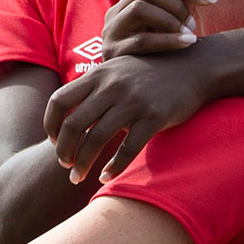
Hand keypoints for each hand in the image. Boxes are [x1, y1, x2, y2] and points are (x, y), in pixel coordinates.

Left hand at [44, 52, 212, 184]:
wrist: (193, 67)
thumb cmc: (151, 72)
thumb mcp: (118, 70)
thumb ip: (95, 88)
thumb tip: (70, 116)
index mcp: (99, 75)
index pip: (59, 100)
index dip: (50, 124)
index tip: (54, 141)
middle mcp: (112, 86)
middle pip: (74, 125)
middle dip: (64, 151)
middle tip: (65, 165)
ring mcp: (133, 101)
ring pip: (96, 139)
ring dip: (82, 164)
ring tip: (77, 176)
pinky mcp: (154, 117)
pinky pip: (127, 149)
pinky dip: (112, 167)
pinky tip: (105, 177)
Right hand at [100, 0, 217, 59]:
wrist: (127, 89)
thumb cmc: (153, 56)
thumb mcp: (164, 29)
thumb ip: (177, 6)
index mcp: (129, 2)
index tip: (213, 0)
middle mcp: (116, 12)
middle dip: (176, 4)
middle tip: (193, 23)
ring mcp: (112, 31)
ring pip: (139, 9)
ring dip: (170, 20)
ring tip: (190, 34)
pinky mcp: (113, 52)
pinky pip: (141, 41)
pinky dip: (167, 40)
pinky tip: (187, 43)